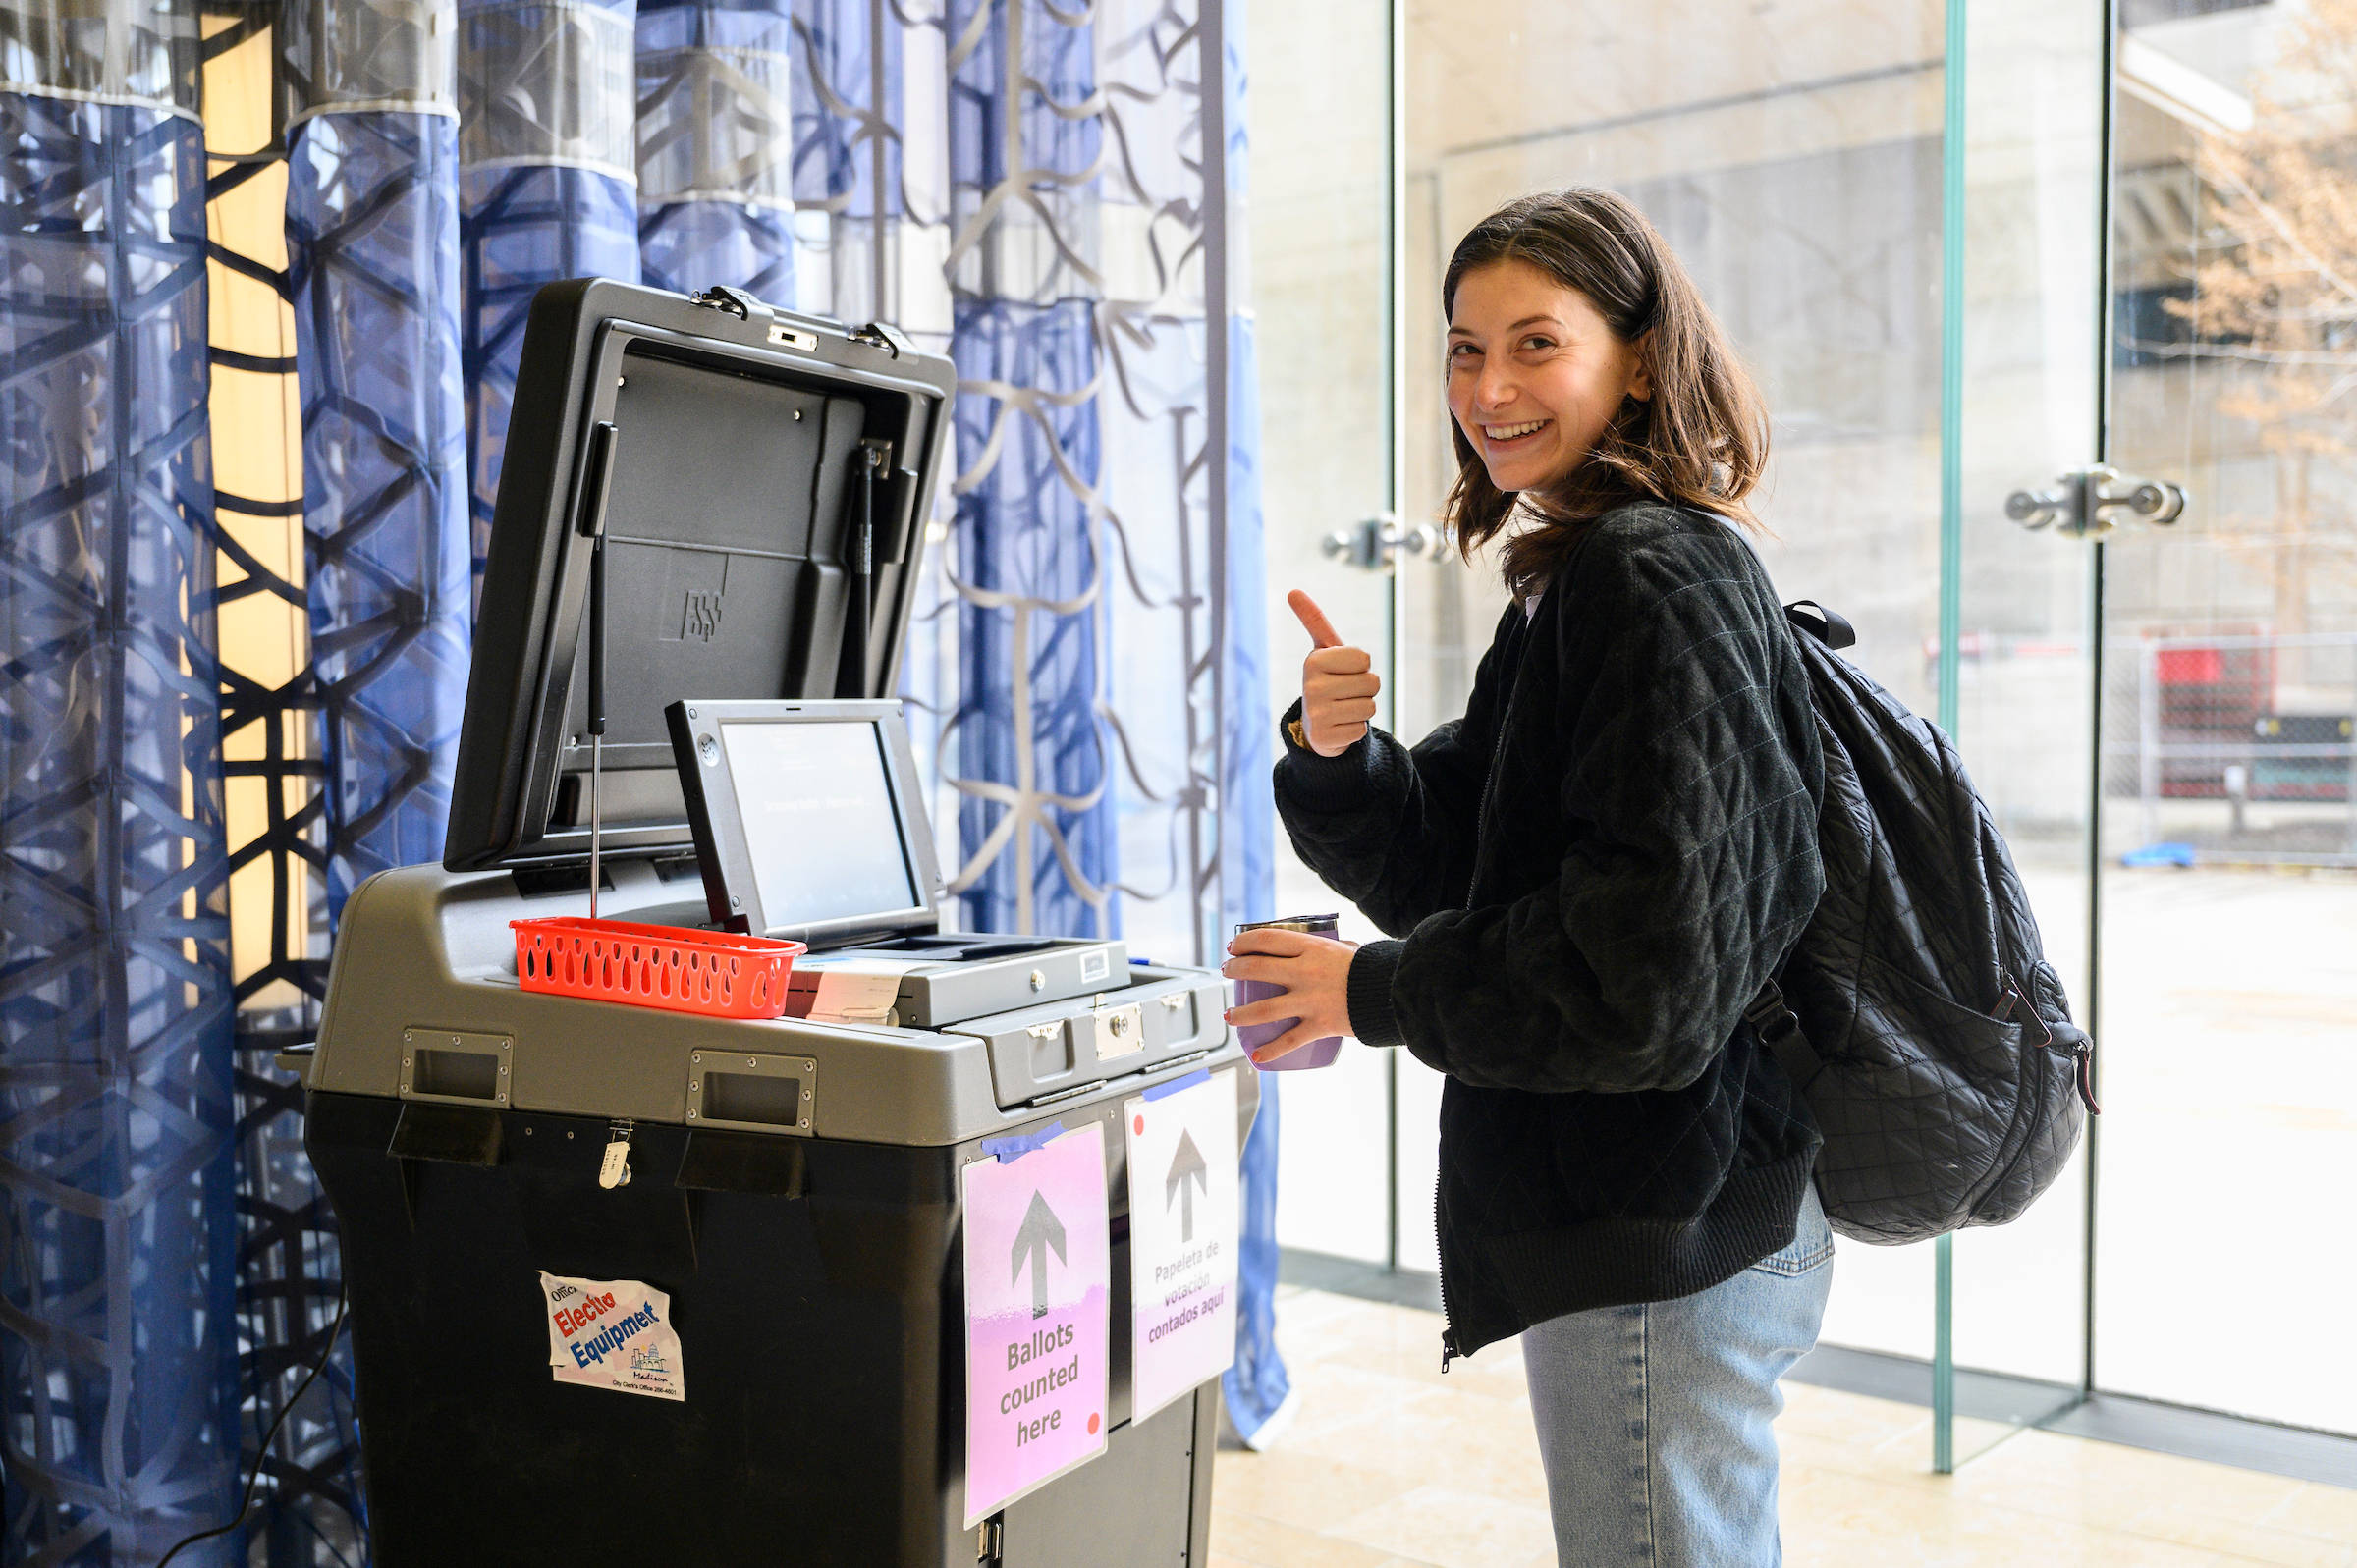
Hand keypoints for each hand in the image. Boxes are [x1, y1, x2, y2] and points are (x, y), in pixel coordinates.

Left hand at [1221, 927, 1359, 1063]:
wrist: (1392, 992)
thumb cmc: (1371, 968)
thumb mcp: (1347, 948)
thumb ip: (1328, 949)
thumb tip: (1316, 950)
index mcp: (1312, 948)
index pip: (1268, 939)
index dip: (1245, 942)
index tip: (1234, 946)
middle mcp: (1306, 973)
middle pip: (1258, 969)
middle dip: (1236, 970)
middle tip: (1228, 972)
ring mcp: (1311, 1001)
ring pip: (1264, 1008)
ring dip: (1241, 1013)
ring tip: (1229, 1015)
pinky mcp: (1319, 1025)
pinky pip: (1288, 1040)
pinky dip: (1270, 1050)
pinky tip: (1256, 1056)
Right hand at [1289, 590, 1379, 757]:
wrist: (1315, 726)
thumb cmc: (1327, 680)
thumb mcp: (1323, 650)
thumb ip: (1314, 621)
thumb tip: (1292, 590)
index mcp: (1313, 661)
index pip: (1364, 659)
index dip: (1361, 666)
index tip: (1344, 671)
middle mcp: (1310, 686)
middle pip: (1372, 683)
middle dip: (1365, 689)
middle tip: (1345, 693)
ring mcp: (1316, 713)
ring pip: (1370, 707)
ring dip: (1362, 709)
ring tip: (1343, 708)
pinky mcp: (1324, 737)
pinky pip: (1362, 729)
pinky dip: (1356, 729)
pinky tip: (1339, 726)